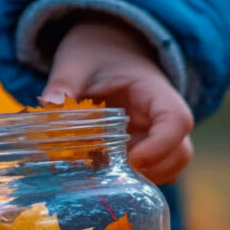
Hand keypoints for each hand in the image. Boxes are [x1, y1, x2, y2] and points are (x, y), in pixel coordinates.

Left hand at [41, 20, 193, 183]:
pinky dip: (131, 179)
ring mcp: (156, 134)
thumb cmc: (95, 53)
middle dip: (153, 170)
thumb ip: (64, 82)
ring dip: (142, 178)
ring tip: (103, 177)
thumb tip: (48, 105)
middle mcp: (162, 116)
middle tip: (113, 177)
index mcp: (155, 91)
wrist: (105, 51)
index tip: (133, 160)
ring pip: (170, 166)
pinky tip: (100, 174)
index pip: (176, 120)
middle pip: (180, 152)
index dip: (161, 145)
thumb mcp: (77, 62)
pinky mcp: (143, 146)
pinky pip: (150, 170)